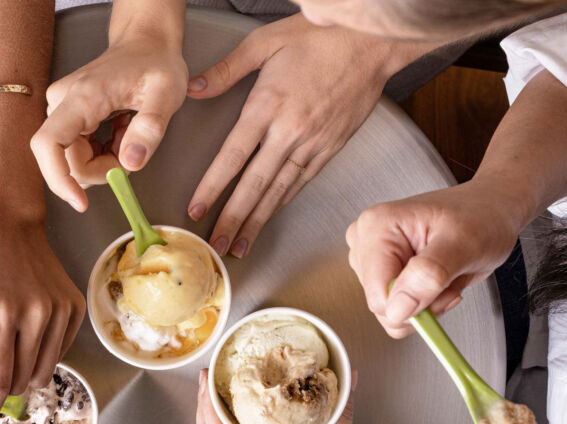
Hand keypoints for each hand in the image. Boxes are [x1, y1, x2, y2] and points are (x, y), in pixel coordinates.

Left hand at [0, 217, 84, 423]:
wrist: (7, 231)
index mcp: (0, 314)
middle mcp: (37, 312)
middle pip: (22, 381)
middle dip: (0, 386)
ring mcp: (61, 309)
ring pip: (44, 371)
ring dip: (21, 373)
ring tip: (4, 350)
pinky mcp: (76, 307)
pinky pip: (60, 352)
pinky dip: (41, 355)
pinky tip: (25, 335)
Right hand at [30, 34, 188, 210]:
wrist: (146, 44)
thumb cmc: (156, 64)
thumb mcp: (167, 94)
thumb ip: (150, 128)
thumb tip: (130, 163)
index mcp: (82, 97)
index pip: (48, 144)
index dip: (58, 179)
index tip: (80, 202)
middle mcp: (62, 103)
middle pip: (68, 162)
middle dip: (102, 171)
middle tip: (133, 151)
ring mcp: (62, 110)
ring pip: (75, 161)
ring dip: (105, 162)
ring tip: (129, 134)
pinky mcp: (67, 118)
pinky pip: (80, 154)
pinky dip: (103, 155)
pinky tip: (119, 134)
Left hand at [186, 14, 400, 257]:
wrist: (373, 39)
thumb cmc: (320, 34)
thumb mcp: (266, 40)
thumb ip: (227, 68)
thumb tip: (193, 88)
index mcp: (268, 105)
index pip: (233, 156)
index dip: (212, 187)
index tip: (196, 210)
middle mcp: (290, 132)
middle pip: (255, 185)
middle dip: (232, 219)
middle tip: (215, 246)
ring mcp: (313, 144)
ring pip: (279, 191)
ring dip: (257, 221)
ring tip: (240, 245)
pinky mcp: (330, 148)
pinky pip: (301, 183)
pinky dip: (283, 204)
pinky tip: (269, 218)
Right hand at [346, 180, 520, 337]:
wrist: (490, 210)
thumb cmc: (480, 216)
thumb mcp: (464, 243)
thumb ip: (429, 274)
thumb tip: (398, 308)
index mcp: (377, 228)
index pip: (378, 295)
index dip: (414, 305)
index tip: (443, 289)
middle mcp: (367, 242)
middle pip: (383, 306)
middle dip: (422, 304)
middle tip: (448, 279)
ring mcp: (372, 258)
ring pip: (391, 311)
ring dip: (425, 304)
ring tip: (444, 275)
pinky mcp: (382, 271)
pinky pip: (398, 308)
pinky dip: (423, 303)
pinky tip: (436, 280)